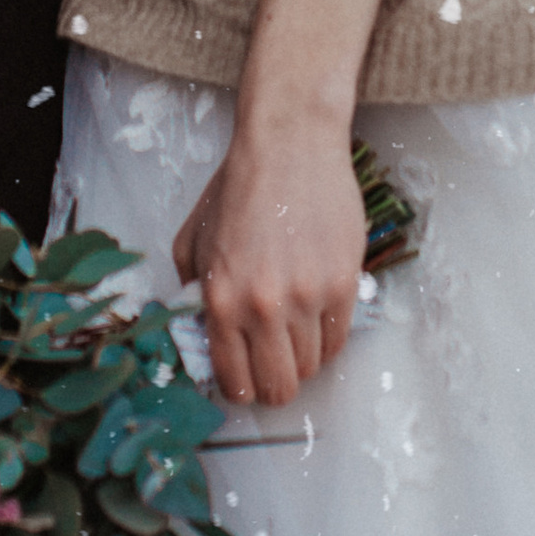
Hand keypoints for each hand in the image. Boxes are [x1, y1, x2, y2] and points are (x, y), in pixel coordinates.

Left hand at [173, 111, 366, 407]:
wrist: (289, 145)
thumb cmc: (239, 187)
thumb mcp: (192, 239)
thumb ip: (191, 291)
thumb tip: (204, 334)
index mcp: (221, 299)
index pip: (236, 381)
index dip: (242, 390)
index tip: (247, 382)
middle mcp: (263, 306)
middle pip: (279, 387)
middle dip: (274, 385)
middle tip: (274, 366)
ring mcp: (307, 297)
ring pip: (311, 367)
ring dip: (302, 359)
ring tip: (295, 332)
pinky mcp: (343, 283)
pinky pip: (339, 340)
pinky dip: (327, 340)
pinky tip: (316, 318)